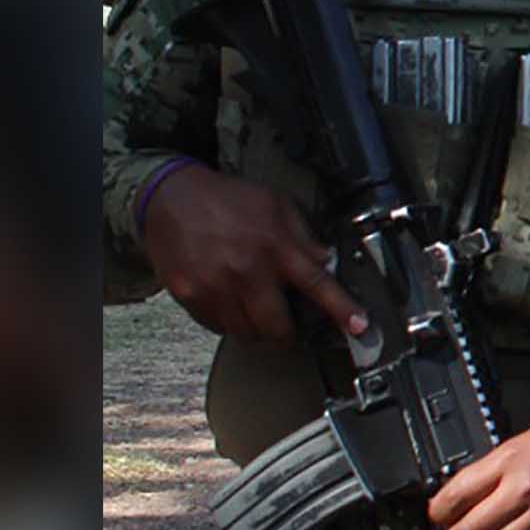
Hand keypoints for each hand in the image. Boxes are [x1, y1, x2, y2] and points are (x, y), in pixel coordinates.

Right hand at [139, 161, 365, 348]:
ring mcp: (215, 287)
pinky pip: (217, 327)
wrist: (169, 196)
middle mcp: (246, 271)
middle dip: (288, 332)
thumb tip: (325, 262)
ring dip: (256, 328)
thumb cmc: (226, 199)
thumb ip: (302, 236)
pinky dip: (228, 321)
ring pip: (246, 332)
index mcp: (275, 246)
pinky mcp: (190, 295)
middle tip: (288, 325)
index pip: (317, 284)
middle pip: (277, 326)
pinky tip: (229, 301)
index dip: (342, 309)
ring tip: (254, 307)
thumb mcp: (276, 205)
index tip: (360, 327)